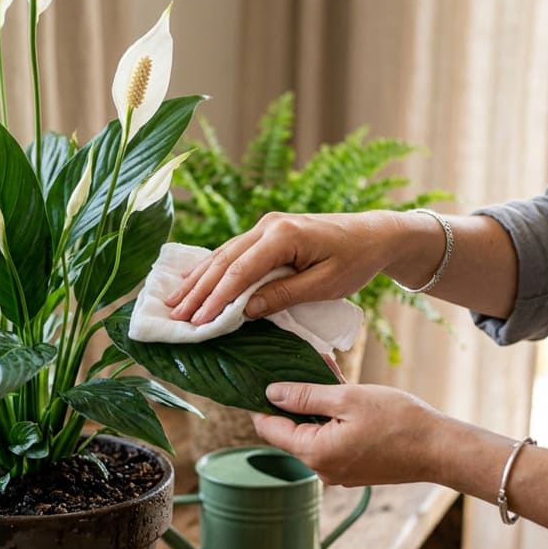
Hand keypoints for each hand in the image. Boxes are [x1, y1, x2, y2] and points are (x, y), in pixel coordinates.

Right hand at [164, 211, 402, 323]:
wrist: (375, 234)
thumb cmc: (355, 260)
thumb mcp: (325, 284)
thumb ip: (284, 296)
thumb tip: (245, 311)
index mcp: (283, 235)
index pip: (240, 271)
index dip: (216, 299)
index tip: (197, 322)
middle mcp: (268, 225)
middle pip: (224, 262)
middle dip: (197, 292)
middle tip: (174, 318)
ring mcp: (265, 226)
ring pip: (223, 256)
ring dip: (198, 281)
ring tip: (173, 303)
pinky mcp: (267, 232)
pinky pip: (232, 252)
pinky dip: (211, 269)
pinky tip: (192, 280)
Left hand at [249, 381, 443, 486]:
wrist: (441, 449)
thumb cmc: (398, 421)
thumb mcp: (347, 398)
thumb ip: (304, 395)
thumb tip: (271, 393)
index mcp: (314, 453)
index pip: (269, 428)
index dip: (262, 402)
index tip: (261, 377)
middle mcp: (322, 468)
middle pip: (292, 430)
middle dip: (296, 398)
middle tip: (302, 365)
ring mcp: (339, 470)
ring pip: (315, 431)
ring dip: (317, 404)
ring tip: (327, 372)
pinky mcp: (355, 467)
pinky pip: (333, 439)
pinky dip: (334, 417)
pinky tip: (344, 392)